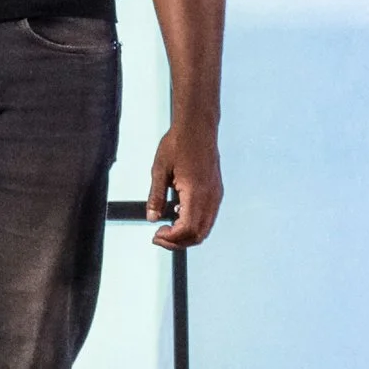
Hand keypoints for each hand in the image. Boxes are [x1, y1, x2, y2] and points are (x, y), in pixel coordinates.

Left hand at [148, 125, 221, 248]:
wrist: (197, 127)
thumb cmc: (177, 144)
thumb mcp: (159, 169)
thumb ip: (155, 196)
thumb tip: (152, 218)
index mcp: (196, 192)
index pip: (187, 229)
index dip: (171, 238)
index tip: (156, 235)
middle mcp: (210, 197)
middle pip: (198, 234)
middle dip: (178, 241)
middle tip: (159, 236)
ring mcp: (216, 195)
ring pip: (205, 228)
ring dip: (186, 235)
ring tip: (167, 228)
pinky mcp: (216, 192)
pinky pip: (209, 217)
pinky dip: (194, 224)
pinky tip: (178, 214)